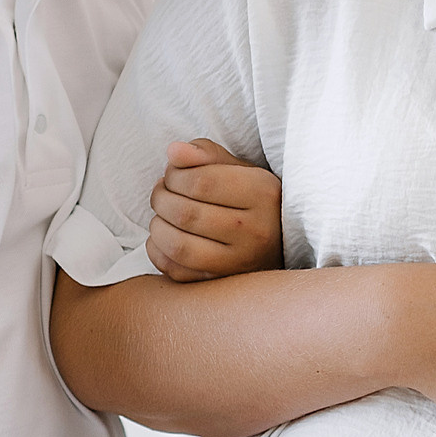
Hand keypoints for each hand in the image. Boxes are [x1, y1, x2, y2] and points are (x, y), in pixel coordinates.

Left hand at [148, 139, 283, 281]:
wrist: (278, 240)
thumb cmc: (251, 199)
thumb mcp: (239, 168)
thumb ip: (206, 154)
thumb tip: (173, 152)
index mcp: (263, 194)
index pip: (201, 182)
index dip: (175, 176)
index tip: (172, 175)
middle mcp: (257, 231)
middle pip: (186, 213)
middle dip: (161, 198)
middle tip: (161, 192)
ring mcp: (241, 264)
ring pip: (178, 246)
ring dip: (157, 226)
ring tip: (162, 215)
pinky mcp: (222, 284)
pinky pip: (175, 271)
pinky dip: (158, 251)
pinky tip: (165, 237)